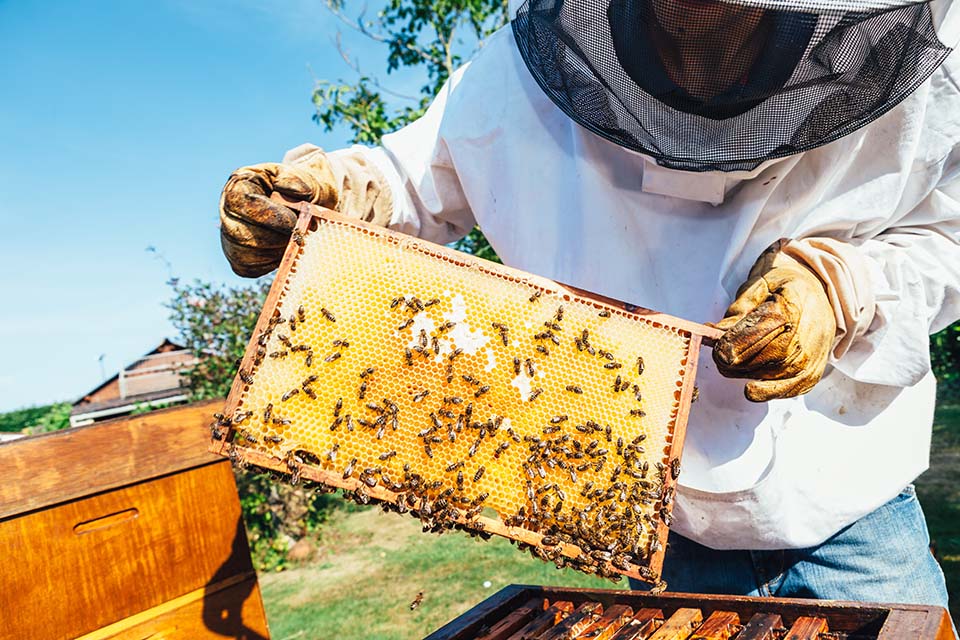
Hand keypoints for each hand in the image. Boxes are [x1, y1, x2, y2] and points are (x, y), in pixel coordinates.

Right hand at [219, 151, 337, 276]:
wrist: (304, 207)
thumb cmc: (301, 192)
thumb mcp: (302, 179)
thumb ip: (297, 182)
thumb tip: (296, 193)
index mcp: (238, 185)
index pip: (243, 204)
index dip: (270, 217)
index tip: (295, 222)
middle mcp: (227, 210)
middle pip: (241, 234)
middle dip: (276, 238)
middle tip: (298, 235)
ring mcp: (228, 235)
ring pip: (245, 254)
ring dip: (275, 252)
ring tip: (292, 240)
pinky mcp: (237, 258)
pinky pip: (248, 268)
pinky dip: (270, 264)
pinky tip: (283, 250)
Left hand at [712, 239, 835, 401]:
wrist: (819, 293)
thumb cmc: (785, 288)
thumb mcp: (759, 285)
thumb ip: (738, 310)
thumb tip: (715, 331)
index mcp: (792, 306)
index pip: (761, 330)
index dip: (736, 342)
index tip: (718, 347)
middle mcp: (808, 334)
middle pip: (766, 357)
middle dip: (736, 360)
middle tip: (719, 356)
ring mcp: (813, 355)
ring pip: (774, 374)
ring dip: (745, 373)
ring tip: (732, 363)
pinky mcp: (812, 372)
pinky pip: (790, 388)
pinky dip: (767, 392)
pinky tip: (751, 389)